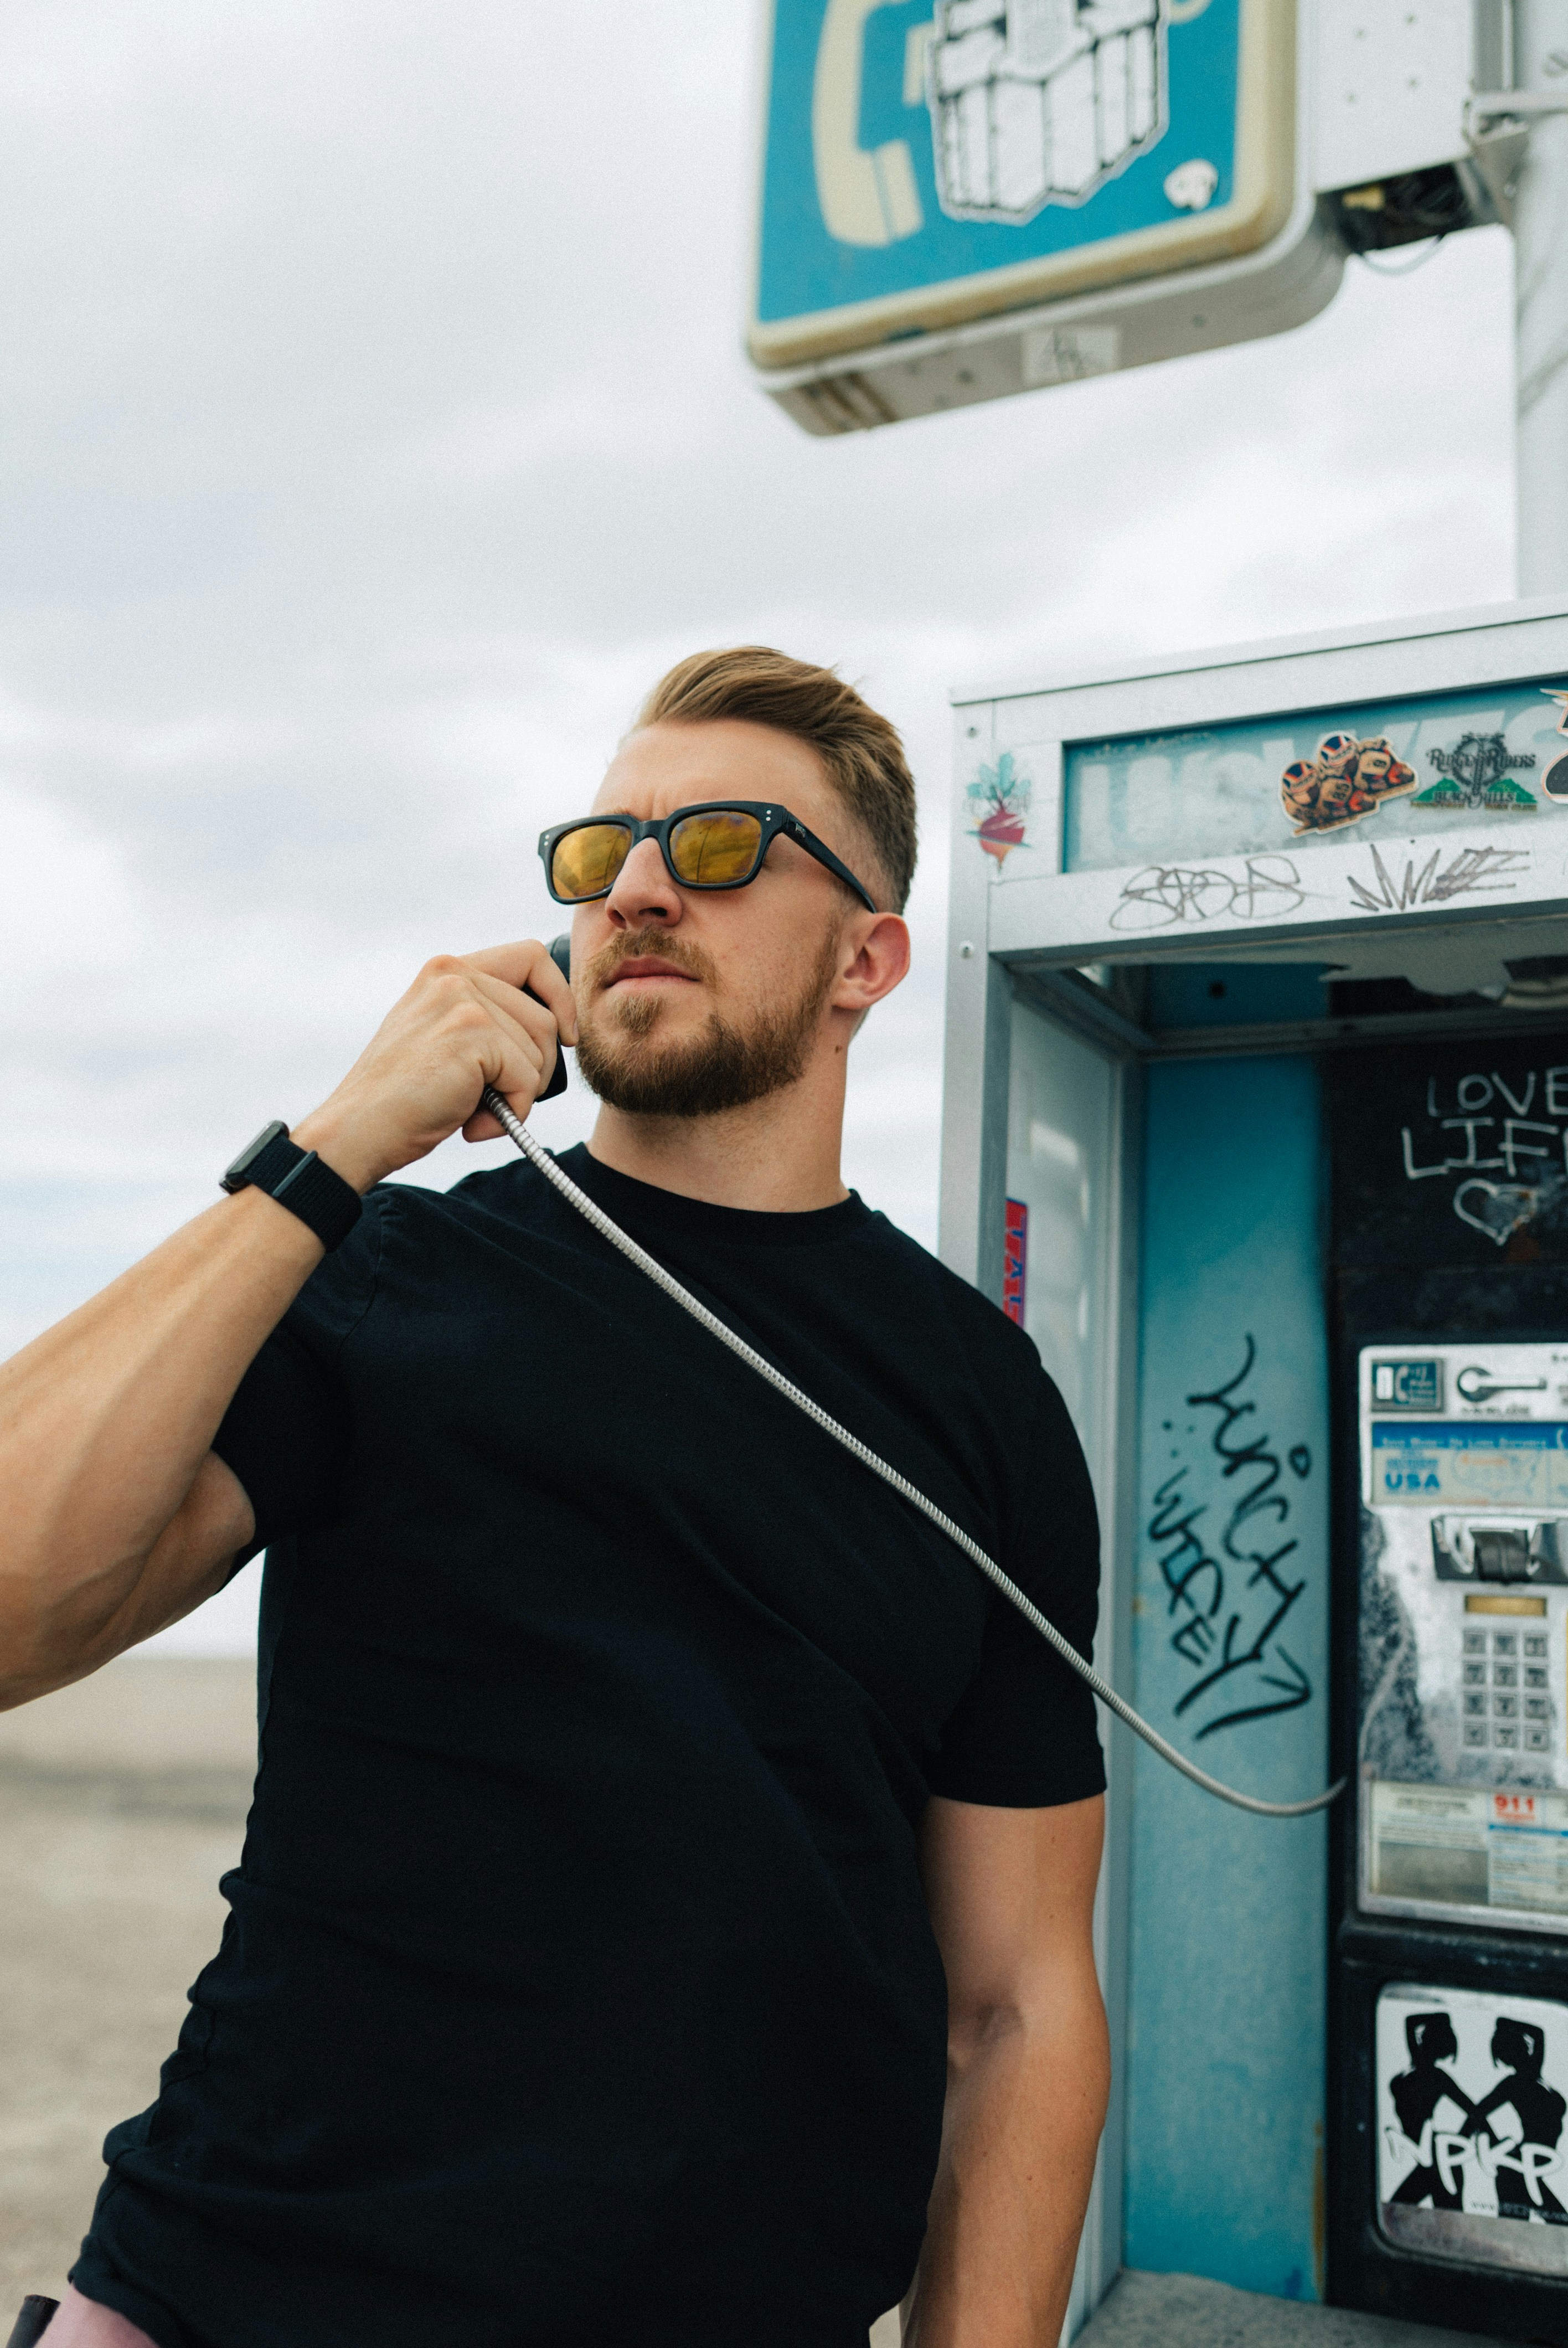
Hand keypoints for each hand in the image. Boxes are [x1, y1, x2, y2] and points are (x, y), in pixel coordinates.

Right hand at [291, 941, 578, 1192]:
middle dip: (538, 1067)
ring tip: (475, 1111)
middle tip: (500, 1098)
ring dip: (520, 1094)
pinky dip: (512, 1111)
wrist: (359, 1130)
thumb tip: (554, 1027)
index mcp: (446, 971)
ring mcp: (462, 1001)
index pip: (530, 957)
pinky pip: (527, 1078)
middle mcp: (454, 975)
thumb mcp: (442, 1038)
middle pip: (544, 1015)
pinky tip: (473, 1123)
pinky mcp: (471, 1034)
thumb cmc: (403, 1097)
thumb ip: (485, 1017)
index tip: (564, 1035)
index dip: (559, 996)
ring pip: (540, 1050)